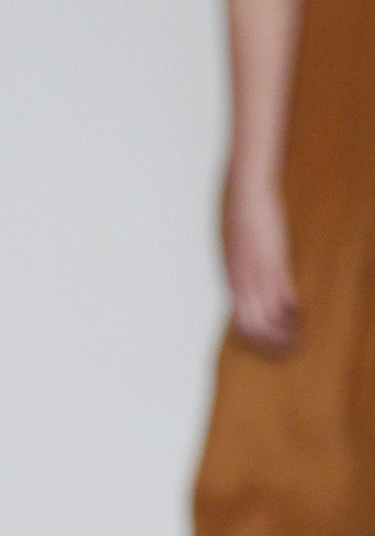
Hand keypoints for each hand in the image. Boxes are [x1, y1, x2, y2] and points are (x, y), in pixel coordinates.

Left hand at [223, 175, 300, 351]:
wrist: (245, 191)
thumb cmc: (242, 217)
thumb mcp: (238, 251)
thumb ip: (243, 268)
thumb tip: (247, 276)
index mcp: (233, 282)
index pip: (240, 326)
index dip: (258, 340)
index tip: (275, 340)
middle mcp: (242, 283)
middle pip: (254, 329)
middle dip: (274, 342)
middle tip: (294, 344)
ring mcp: (256, 273)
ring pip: (268, 318)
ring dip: (287, 330)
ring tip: (301, 331)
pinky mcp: (273, 261)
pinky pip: (282, 296)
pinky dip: (293, 310)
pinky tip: (302, 310)